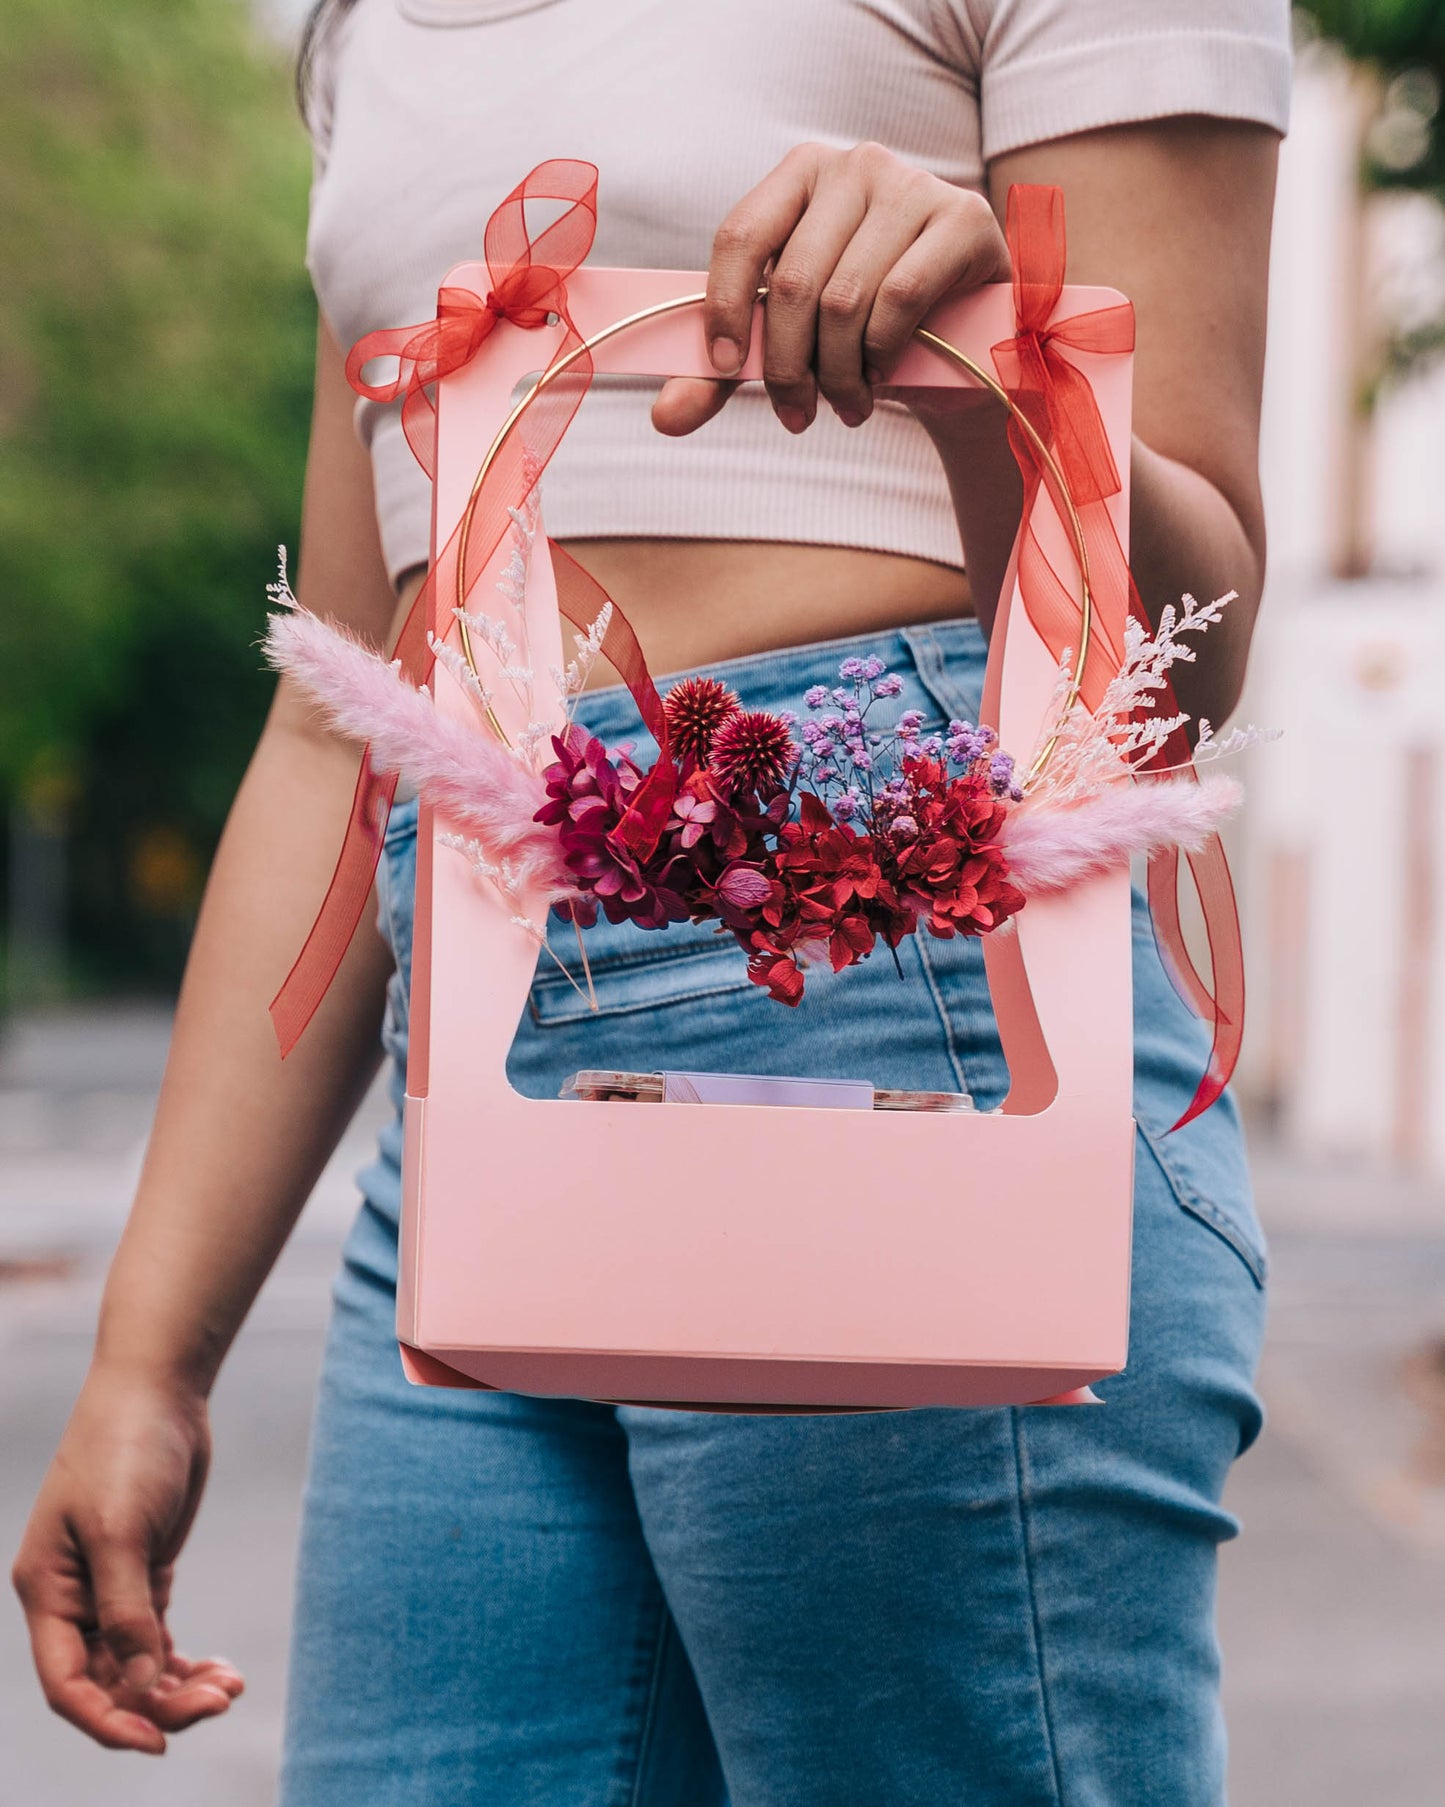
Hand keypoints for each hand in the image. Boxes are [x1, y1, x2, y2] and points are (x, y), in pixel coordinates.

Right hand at [11, 1368, 243, 1754]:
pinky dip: (186, 1660)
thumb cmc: (125, 1449)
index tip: (156, 1741)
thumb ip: (127, 1611)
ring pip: (137, 1664)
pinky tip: (223, 1671)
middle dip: (158, 1703)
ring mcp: (109, 1586)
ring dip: (180, 1686)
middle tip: (218, 1704)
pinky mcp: (146, 1571)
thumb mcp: (122, 1531)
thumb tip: (141, 1684)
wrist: (159, 1389)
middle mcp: (73, 1597)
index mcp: (47, 1590)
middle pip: (107, 1680)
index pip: (66, 1682)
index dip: (106, 1720)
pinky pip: (158, 1637)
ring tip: (230, 1688)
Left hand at [651, 141, 1009, 439]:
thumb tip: (664, 418)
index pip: (740, 235)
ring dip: (837, 374)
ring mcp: (913, 185)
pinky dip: (882, 353)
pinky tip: (882, 376)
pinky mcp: (962, 220)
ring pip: (844, 299)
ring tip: (846, 406)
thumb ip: (724, 374)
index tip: (723, 368)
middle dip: (786, 366)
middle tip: (796, 414)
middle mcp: (855, 165)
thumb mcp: (787, 347)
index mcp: (800, 177)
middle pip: (792, 280)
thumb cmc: (861, 334)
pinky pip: (900, 296)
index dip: (722, 309)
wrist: (958, 341)